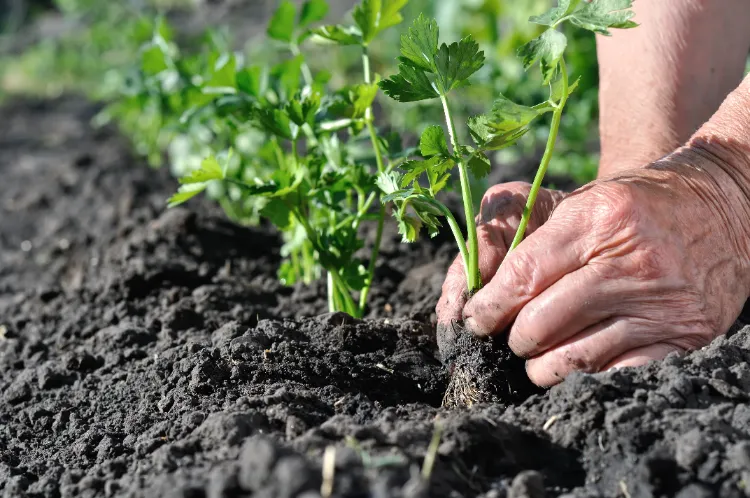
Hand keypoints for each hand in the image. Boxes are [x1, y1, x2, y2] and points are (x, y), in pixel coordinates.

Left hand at [462, 145, 749, 385]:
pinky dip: (586, 376)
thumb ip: (521, 236)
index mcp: (597, 219)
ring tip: (537, 358)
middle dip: (513, 338)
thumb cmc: (630, 205)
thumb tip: (469, 291)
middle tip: (511, 337)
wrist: (720, 205)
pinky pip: (618, 373)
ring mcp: (661, 302)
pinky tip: (575, 365)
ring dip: (542, 366)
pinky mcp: (686, 334)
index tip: (475, 320)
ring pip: (575, 357)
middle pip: (541, 323)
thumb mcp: (577, 200)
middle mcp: (631, 261)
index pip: (522, 276)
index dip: (489, 306)